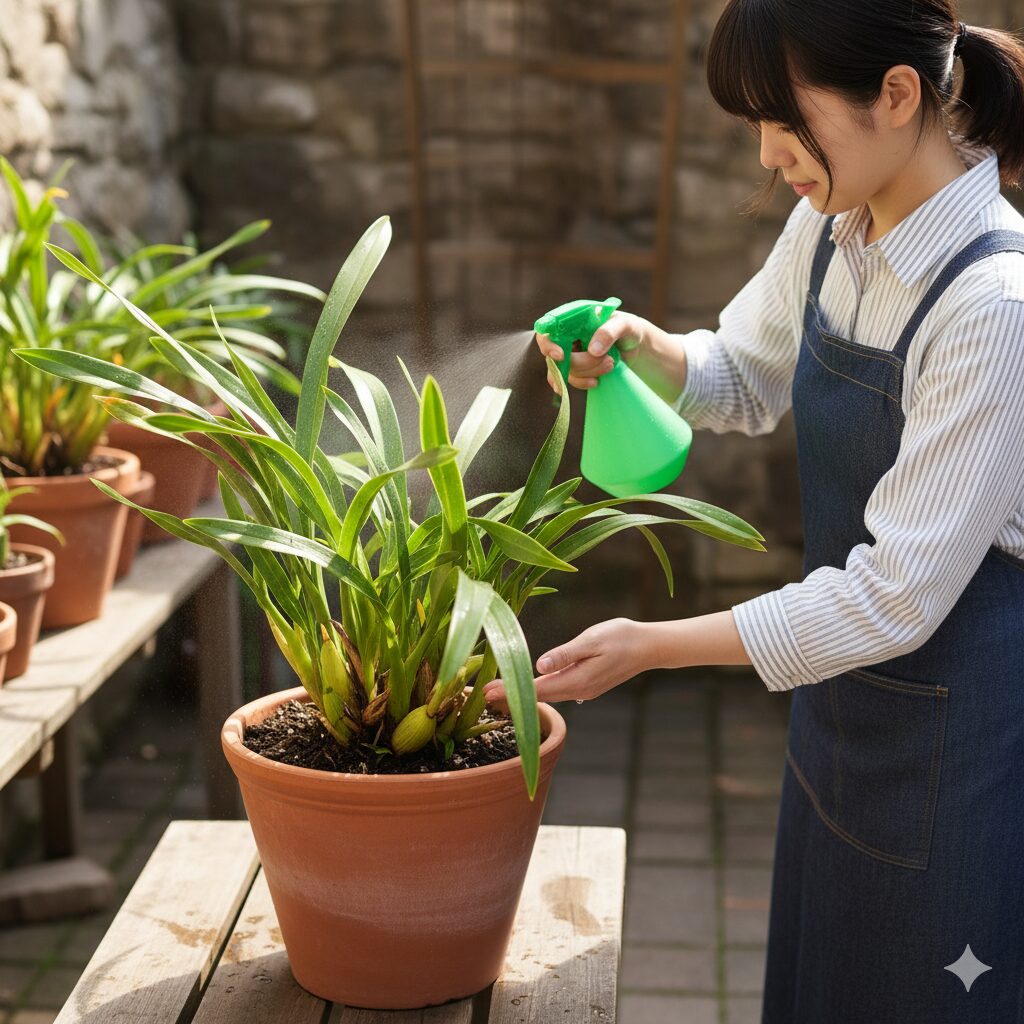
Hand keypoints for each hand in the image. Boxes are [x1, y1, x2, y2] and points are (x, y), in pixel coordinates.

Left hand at [483, 618, 650, 711]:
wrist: (649, 646)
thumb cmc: (621, 637)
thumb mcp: (592, 640)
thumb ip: (566, 654)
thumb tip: (539, 665)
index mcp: (577, 680)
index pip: (536, 690)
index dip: (510, 691)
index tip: (487, 693)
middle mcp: (578, 690)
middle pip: (539, 696)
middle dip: (511, 696)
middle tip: (482, 695)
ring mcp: (583, 690)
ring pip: (547, 695)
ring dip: (523, 694)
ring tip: (500, 692)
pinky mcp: (586, 685)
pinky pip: (557, 690)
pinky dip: (539, 690)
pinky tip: (529, 686)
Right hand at [535, 311, 655, 393]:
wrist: (635, 346)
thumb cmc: (629, 328)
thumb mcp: (625, 325)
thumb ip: (609, 332)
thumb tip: (592, 350)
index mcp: (573, 318)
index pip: (548, 329)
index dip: (549, 344)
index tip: (562, 356)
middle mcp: (567, 335)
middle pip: (556, 356)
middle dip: (581, 363)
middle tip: (608, 361)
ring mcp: (570, 353)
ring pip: (565, 371)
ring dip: (587, 373)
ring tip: (611, 365)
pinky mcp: (576, 367)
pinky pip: (569, 380)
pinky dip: (581, 383)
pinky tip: (595, 383)